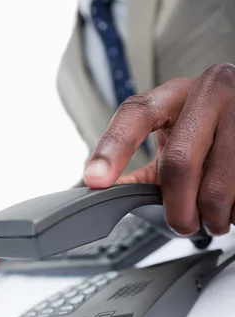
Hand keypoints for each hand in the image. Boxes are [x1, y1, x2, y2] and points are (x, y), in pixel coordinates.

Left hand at [83, 64, 234, 235]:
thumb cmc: (208, 132)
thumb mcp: (173, 138)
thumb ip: (140, 166)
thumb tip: (101, 192)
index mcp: (176, 93)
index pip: (137, 114)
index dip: (113, 149)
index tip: (95, 181)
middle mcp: (211, 92)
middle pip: (178, 163)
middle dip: (176, 208)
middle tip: (181, 224)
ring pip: (216, 189)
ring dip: (212, 218)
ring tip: (213, 217)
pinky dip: (234, 213)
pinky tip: (233, 205)